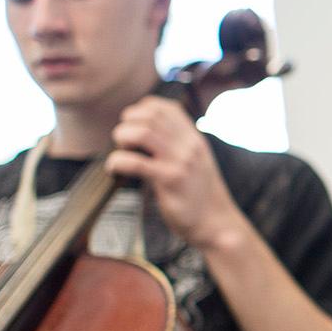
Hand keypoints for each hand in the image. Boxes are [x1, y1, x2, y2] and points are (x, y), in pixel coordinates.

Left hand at [105, 97, 246, 250]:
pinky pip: (136, 162)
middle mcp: (189, 145)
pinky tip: (115, 169)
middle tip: (123, 143)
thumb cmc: (199, 196)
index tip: (132, 124)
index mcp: (194, 138)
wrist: (216, 223)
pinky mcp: (171, 180)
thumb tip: (144, 135)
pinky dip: (117, 162)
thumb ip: (177, 146)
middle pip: (150, 115)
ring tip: (120, 153)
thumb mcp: (196, 163)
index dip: (141, 109)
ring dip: (122, 138)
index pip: (165, 107)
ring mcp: (182, 161)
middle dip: (127, 124)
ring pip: (142, 133)